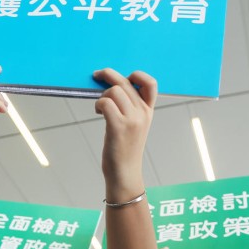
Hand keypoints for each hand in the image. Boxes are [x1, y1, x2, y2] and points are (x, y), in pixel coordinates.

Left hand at [93, 68, 156, 194]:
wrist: (125, 173)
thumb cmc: (125, 149)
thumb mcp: (135, 126)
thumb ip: (130, 108)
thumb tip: (113, 87)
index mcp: (148, 111)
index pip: (151, 83)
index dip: (137, 75)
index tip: (124, 78)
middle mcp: (142, 113)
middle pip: (125, 82)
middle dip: (108, 75)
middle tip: (97, 75)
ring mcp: (132, 120)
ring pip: (114, 91)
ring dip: (102, 95)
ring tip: (99, 107)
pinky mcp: (118, 127)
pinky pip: (105, 103)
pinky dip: (98, 104)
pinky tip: (98, 112)